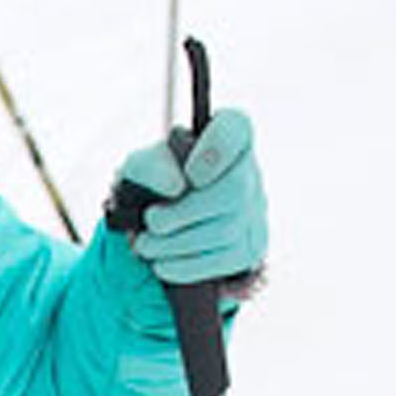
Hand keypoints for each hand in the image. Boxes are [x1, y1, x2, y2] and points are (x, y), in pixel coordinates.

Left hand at [108, 104, 264, 289]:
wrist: (159, 224)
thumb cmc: (154, 186)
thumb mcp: (139, 169)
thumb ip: (150, 166)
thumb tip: (175, 185)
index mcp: (227, 137)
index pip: (235, 128)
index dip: (215, 151)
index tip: (189, 173)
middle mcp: (249, 171)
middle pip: (234, 191)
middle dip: (184, 213)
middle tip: (151, 221)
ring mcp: (256, 211)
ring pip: (227, 231)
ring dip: (177, 244)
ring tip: (145, 246)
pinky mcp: (251, 247)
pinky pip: (225, 260)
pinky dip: (187, 266)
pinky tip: (162, 264)